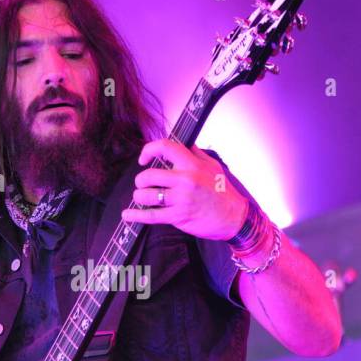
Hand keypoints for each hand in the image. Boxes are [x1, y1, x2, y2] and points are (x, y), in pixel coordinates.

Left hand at [121, 137, 247, 240]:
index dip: (148, 150)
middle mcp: (185, 180)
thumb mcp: (212, 165)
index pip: (165, 148)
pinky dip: (136, 216)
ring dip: (139, 197)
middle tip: (143, 184)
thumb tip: (181, 142)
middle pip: (149, 176)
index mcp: (192, 164)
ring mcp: (181, 199)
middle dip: (141, 181)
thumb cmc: (222, 191)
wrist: (233, 217)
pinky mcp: (178, 216)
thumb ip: (195, 153)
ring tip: (142, 197)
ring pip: (147, 195)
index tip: (143, 159)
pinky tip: (127, 215)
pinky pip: (151, 216)